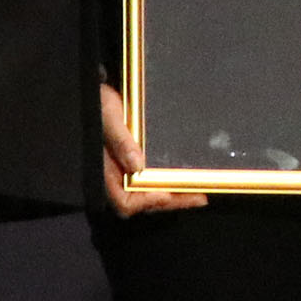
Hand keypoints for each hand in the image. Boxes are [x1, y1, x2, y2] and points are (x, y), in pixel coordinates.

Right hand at [99, 79, 206, 215]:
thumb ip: (121, 141)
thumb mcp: (109, 117)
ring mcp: (130, 174)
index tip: (164, 193)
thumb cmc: (100, 105)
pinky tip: (190, 181)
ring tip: (199, 194)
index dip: (145, 202)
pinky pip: (156, 183)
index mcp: (106, 172)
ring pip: (153, 196)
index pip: (124, 202)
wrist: (102, 96)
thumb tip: (137, 166)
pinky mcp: (140, 166)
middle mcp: (119, 178)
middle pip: (145, 203)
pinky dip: (173, 185)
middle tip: (198, 197)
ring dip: (176, 197)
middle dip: (171, 202)